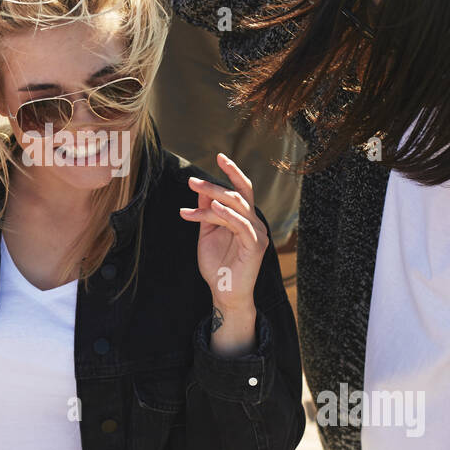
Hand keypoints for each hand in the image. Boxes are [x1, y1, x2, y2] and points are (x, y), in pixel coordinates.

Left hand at [180, 154, 268, 317]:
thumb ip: (206, 213)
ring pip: (237, 206)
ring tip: (195, 190)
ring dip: (214, 196)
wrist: (224, 293)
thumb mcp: (207, 233)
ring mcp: (257, 233)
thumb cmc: (216, 265)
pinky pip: (242, 225)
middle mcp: (254, 223)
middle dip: (214, 185)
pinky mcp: (256, 246)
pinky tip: (213, 208)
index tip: (219, 156)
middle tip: (192, 181)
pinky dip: (228, 215)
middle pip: (238, 195)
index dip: (232, 172)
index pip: (241, 190)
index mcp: (244, 218)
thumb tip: (201, 191)